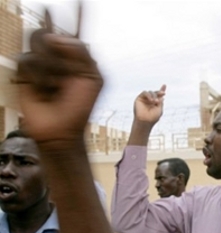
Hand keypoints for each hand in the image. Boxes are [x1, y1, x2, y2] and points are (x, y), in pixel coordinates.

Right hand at [15, 5, 102, 143]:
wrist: (62, 128)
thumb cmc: (81, 106)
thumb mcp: (93, 78)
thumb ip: (81, 52)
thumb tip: (56, 36)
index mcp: (79, 56)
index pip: (78, 29)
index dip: (80, 14)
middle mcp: (59, 54)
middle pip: (52, 32)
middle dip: (61, 55)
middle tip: (67, 78)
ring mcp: (41, 61)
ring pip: (38, 41)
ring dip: (50, 66)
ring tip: (55, 86)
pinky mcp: (26, 70)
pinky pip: (28, 60)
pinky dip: (39, 77)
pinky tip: (45, 90)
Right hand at [133, 87, 166, 125]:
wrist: (145, 122)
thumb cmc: (153, 118)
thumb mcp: (159, 109)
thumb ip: (161, 102)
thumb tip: (163, 95)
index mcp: (156, 103)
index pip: (159, 95)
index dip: (161, 90)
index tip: (164, 85)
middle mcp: (150, 100)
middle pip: (155, 92)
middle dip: (159, 93)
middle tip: (163, 94)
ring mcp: (145, 99)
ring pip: (150, 92)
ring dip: (154, 95)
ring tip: (155, 102)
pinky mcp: (139, 98)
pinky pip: (144, 92)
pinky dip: (148, 95)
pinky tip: (151, 100)